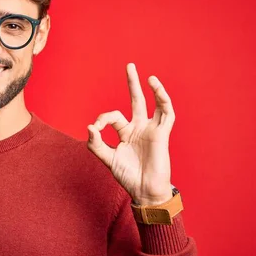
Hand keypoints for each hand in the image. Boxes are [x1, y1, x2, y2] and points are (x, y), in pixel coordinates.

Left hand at [87, 63, 174, 205]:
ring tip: (148, 77)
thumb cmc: (127, 176)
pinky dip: (163, 100)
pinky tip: (157, 89)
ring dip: (153, 90)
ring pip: (154, 104)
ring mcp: (151, 130)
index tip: (95, 129)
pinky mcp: (162, 134)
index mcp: (125, 133)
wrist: (144, 191)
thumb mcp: (107, 159)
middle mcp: (139, 128)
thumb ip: (96, 144)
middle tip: (129, 65)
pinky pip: (166, 114)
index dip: (102, 119)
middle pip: (136, 100)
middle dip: (132, 83)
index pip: (112, 116)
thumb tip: (90, 126)